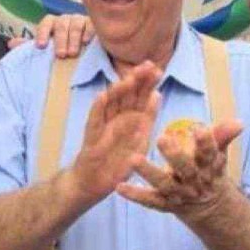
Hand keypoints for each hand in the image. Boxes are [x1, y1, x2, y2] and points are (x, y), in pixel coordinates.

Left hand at [8, 14, 94, 58]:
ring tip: (73, 53)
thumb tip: (10, 44)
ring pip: (75, 24)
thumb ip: (30, 47)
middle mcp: (67, 19)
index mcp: (54, 23)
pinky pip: (91, 24)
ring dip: (73, 39)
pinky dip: (88, 32)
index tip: (41, 46)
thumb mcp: (48, 49)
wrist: (88, 53)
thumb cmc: (65, 50)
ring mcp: (81, 20)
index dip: (43, 33)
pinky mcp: (95, 24)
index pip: (47, 22)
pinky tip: (86, 42)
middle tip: (60, 55)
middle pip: (61, 24)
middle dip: (60, 40)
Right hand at [67, 62, 160, 205]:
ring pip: (112, 104)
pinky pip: (94, 122)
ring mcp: (104, 126)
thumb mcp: (141, 141)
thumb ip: (148, 120)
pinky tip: (102, 96)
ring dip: (120, 90)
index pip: (141, 97)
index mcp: (132, 119)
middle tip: (148, 65)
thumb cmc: (119, 163)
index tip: (158, 69)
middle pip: (128, 95)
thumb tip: (157, 94)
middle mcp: (118, 118)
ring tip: (130, 78)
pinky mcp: (92, 139)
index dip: (148, 83)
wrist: (94, 184)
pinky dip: (98, 108)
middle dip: (137, 80)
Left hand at [116, 120, 243, 221]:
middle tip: (162, 138)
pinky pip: (150, 201)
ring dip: (149, 172)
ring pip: (164, 184)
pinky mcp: (166, 204)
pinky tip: (119, 187)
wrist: (211, 208)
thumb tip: (239, 122)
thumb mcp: (219, 155)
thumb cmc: (211, 173)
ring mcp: (179, 195)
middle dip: (175, 156)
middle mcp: (194, 182)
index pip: (210, 154)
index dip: (206, 143)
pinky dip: (135, 195)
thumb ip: (223, 137)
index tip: (198, 128)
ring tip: (134, 159)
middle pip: (186, 170)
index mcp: (209, 168)